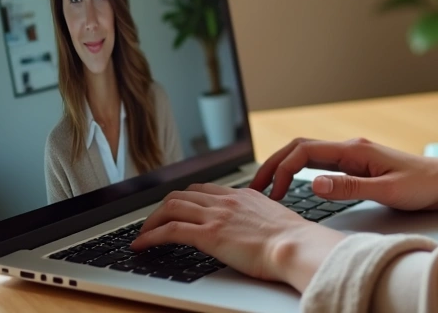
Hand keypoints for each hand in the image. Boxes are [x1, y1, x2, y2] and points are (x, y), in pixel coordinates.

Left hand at [130, 182, 339, 282]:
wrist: (296, 246)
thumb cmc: (293, 241)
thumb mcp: (275, 221)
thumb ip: (258, 219)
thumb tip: (254, 231)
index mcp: (243, 195)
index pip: (204, 190)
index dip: (185, 199)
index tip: (177, 210)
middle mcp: (227, 200)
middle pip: (183, 194)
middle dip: (163, 208)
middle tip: (154, 222)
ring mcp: (216, 215)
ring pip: (171, 207)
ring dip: (151, 221)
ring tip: (143, 235)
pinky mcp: (209, 234)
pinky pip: (169, 230)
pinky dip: (149, 236)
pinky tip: (141, 245)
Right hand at [249, 137, 437, 210]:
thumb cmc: (422, 185)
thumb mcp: (387, 191)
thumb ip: (349, 187)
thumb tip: (314, 182)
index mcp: (354, 150)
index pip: (304, 152)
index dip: (282, 169)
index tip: (273, 192)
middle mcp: (350, 148)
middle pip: (299, 148)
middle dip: (274, 164)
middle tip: (256, 186)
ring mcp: (352, 155)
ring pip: (308, 154)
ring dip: (285, 166)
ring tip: (268, 187)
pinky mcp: (357, 164)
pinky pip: (319, 162)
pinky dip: (299, 170)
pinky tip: (294, 185)